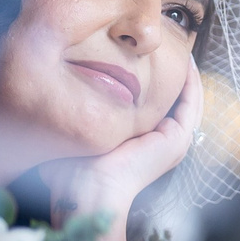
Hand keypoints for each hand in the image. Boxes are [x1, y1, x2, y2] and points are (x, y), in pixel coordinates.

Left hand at [37, 57, 201, 240]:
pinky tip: (185, 61)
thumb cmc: (73, 173)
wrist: (88, 191)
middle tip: (172, 49)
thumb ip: (72, 120)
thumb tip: (49, 99)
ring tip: (183, 50)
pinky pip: (190, 102)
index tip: (145, 60)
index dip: (154, 84)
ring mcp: (173, 141)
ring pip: (187, 100)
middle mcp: (162, 143)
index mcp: (143, 145)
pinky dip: (190, 81)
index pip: (155, 108)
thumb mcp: (75, 137)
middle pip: (175, 102)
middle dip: (174, 76)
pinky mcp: (177, 137)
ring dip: (187, 75)